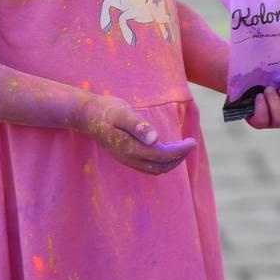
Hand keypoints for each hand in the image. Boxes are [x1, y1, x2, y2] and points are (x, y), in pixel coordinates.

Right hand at [81, 96, 197, 174]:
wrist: (87, 116)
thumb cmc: (106, 110)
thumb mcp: (123, 113)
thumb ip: (139, 126)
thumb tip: (155, 138)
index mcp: (131, 148)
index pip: (162, 156)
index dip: (180, 151)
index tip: (192, 141)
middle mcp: (129, 158)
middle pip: (161, 166)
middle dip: (179, 157)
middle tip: (190, 143)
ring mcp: (127, 159)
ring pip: (155, 168)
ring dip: (171, 161)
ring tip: (182, 146)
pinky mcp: (126, 156)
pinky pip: (148, 166)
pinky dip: (161, 160)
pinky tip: (166, 148)